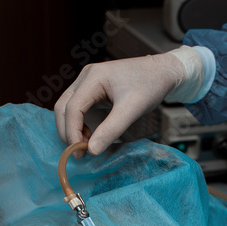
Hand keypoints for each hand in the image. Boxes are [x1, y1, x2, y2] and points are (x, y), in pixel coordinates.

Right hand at [54, 53, 184, 155]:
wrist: (163, 72)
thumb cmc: (150, 86)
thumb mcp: (132, 109)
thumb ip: (111, 130)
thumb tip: (91, 151)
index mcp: (93, 77)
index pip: (72, 107)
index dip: (72, 132)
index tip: (79, 152)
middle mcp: (86, 76)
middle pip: (63, 106)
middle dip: (67, 131)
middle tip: (78, 153)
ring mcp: (87, 82)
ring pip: (67, 107)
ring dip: (72, 128)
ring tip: (85, 145)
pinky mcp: (92, 89)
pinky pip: (77, 107)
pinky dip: (79, 123)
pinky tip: (91, 135)